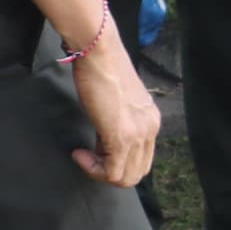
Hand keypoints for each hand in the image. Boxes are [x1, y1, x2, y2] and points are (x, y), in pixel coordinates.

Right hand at [70, 42, 161, 188]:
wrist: (99, 52)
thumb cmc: (102, 69)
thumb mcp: (117, 101)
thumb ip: (118, 120)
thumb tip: (106, 138)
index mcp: (151, 120)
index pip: (142, 158)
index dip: (117, 161)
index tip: (95, 149)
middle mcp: (150, 128)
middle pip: (137, 172)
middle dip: (110, 171)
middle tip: (89, 158)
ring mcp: (139, 134)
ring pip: (126, 177)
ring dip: (100, 172)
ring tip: (83, 155)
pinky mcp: (122, 137)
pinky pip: (112, 172)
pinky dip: (93, 169)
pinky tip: (79, 154)